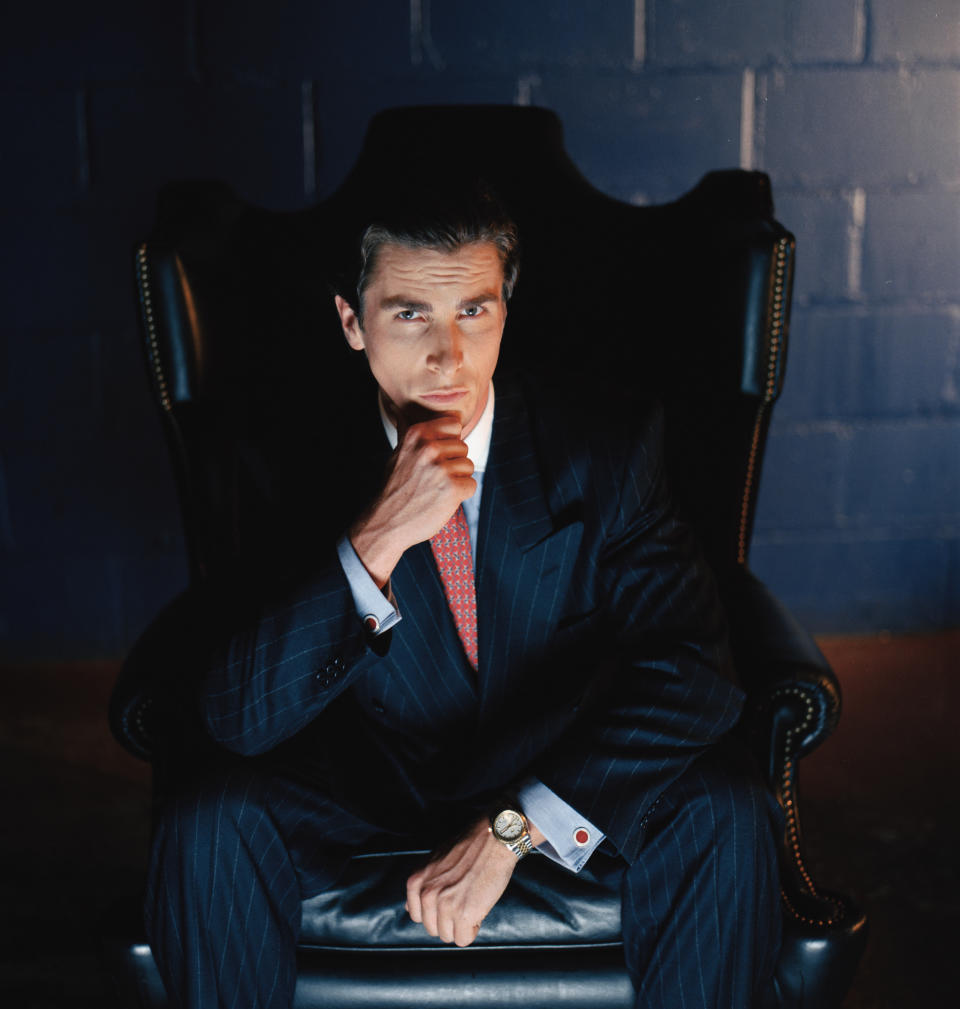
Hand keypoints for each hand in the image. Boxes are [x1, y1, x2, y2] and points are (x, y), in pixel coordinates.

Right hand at [349, 414, 475, 585]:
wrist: (387, 522)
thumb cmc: (394, 488)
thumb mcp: (397, 454)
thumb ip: (406, 432)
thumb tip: (398, 410)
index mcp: (417, 434)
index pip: (453, 424)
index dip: (447, 443)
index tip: (434, 457)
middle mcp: (428, 447)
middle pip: (462, 447)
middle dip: (452, 464)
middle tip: (431, 479)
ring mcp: (441, 468)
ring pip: (468, 466)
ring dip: (457, 480)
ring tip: (435, 489)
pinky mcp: (452, 489)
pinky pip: (471, 485)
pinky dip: (460, 495)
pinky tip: (442, 500)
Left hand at [405, 817, 516, 947]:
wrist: (494, 839)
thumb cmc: (468, 848)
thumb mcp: (434, 861)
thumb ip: (422, 885)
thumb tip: (409, 909)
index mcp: (416, 882)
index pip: (417, 917)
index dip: (437, 910)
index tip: (450, 896)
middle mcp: (426, 894)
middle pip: (433, 929)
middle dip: (449, 919)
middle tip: (464, 897)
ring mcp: (444, 905)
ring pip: (448, 936)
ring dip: (461, 924)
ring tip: (472, 900)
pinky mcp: (464, 914)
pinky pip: (463, 939)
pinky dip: (473, 928)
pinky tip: (479, 907)